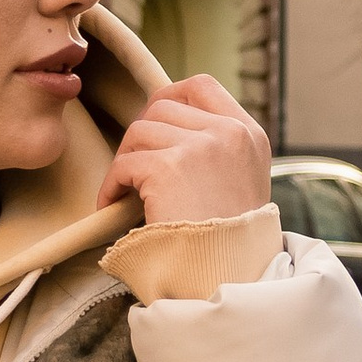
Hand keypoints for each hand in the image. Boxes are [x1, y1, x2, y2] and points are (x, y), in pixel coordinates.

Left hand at [98, 75, 271, 225]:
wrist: (228, 275)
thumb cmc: (229, 239)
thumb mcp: (240, 181)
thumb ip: (216, 149)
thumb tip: (165, 124)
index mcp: (248, 134)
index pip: (201, 87)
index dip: (170, 97)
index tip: (154, 122)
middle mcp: (228, 133)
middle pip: (163, 106)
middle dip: (142, 134)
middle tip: (135, 165)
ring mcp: (200, 147)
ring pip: (140, 131)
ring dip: (127, 160)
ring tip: (127, 190)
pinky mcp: (169, 167)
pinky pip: (125, 163)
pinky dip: (113, 184)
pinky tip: (115, 204)